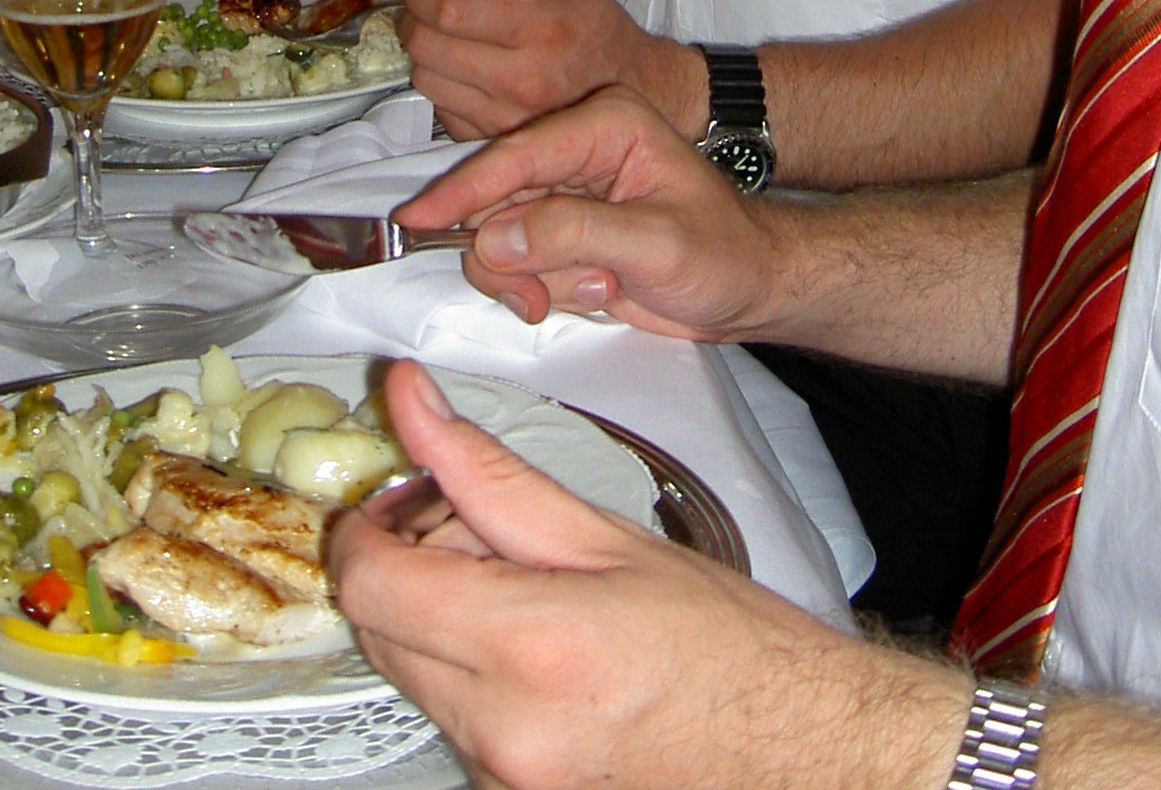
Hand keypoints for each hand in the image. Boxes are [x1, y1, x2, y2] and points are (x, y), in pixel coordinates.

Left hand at [332, 363, 957, 789]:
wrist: (796, 747)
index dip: (363, 529)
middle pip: (380, 632)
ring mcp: (506, 780)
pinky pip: (454, 723)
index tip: (387, 499)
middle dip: (405, 567)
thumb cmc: (725, 643)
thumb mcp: (604, 534)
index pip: (371, 586)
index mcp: (526, 646)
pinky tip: (535, 646)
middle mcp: (503, 730)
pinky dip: (470, 675)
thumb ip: (490, 472)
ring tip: (519, 588)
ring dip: (437, 621)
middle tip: (462, 527)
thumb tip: (414, 407)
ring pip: (413, 678)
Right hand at [396, 85, 773, 339]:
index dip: (463, 190)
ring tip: (598, 289)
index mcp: (604, 123)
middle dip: (509, 257)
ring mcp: (564, 191)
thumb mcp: (655, 244)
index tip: (418, 221)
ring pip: (496, 237)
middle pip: (493, 199)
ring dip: (534, 279)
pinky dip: (540, 289)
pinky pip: (514, 262)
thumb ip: (571, 235)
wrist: (749, 287)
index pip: (516, 155)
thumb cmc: (724, 254)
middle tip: (539, 297)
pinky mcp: (558, 230)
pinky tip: (595, 292)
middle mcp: (576, 149)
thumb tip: (493, 239)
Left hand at [401, 0, 708, 139]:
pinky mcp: (497, 142)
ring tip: (451, 39)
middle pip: (426, 46)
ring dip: (427, 54)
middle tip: (429, 6)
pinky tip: (469, 72)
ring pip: (425, 79)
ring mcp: (507, 119)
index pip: (448, 10)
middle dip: (415, 18)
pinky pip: (441, 110)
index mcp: (541, 28)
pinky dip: (445, 86)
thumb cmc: (599, 29)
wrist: (638, 92)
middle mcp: (522, 79)